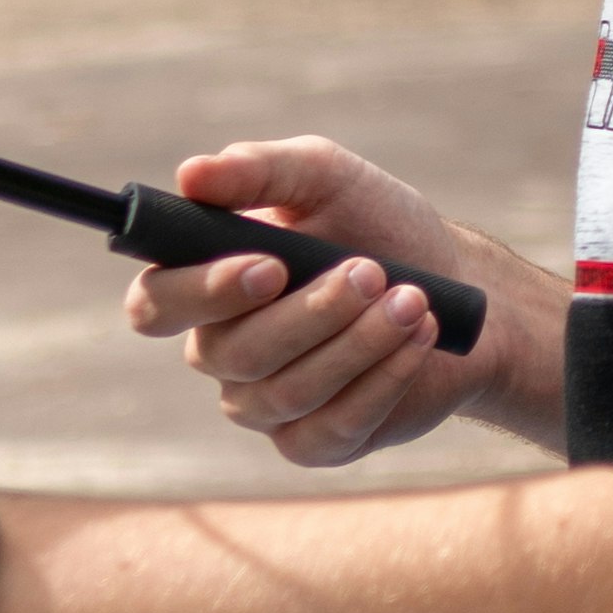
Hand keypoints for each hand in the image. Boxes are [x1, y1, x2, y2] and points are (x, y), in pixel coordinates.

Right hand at [122, 134, 564, 468]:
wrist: (456, 285)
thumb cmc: (376, 225)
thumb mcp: (324, 177)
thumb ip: (257, 170)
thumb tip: (191, 174)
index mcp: (205, 285)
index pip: (156, 306)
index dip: (201, 293)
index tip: (269, 265)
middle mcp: (222, 350)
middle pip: (233, 352)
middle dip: (311, 311)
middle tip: (371, 271)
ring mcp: (264, 403)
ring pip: (287, 390)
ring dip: (358, 341)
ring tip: (413, 299)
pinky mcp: (315, 442)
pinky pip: (330, 428)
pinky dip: (382, 380)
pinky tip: (418, 338)